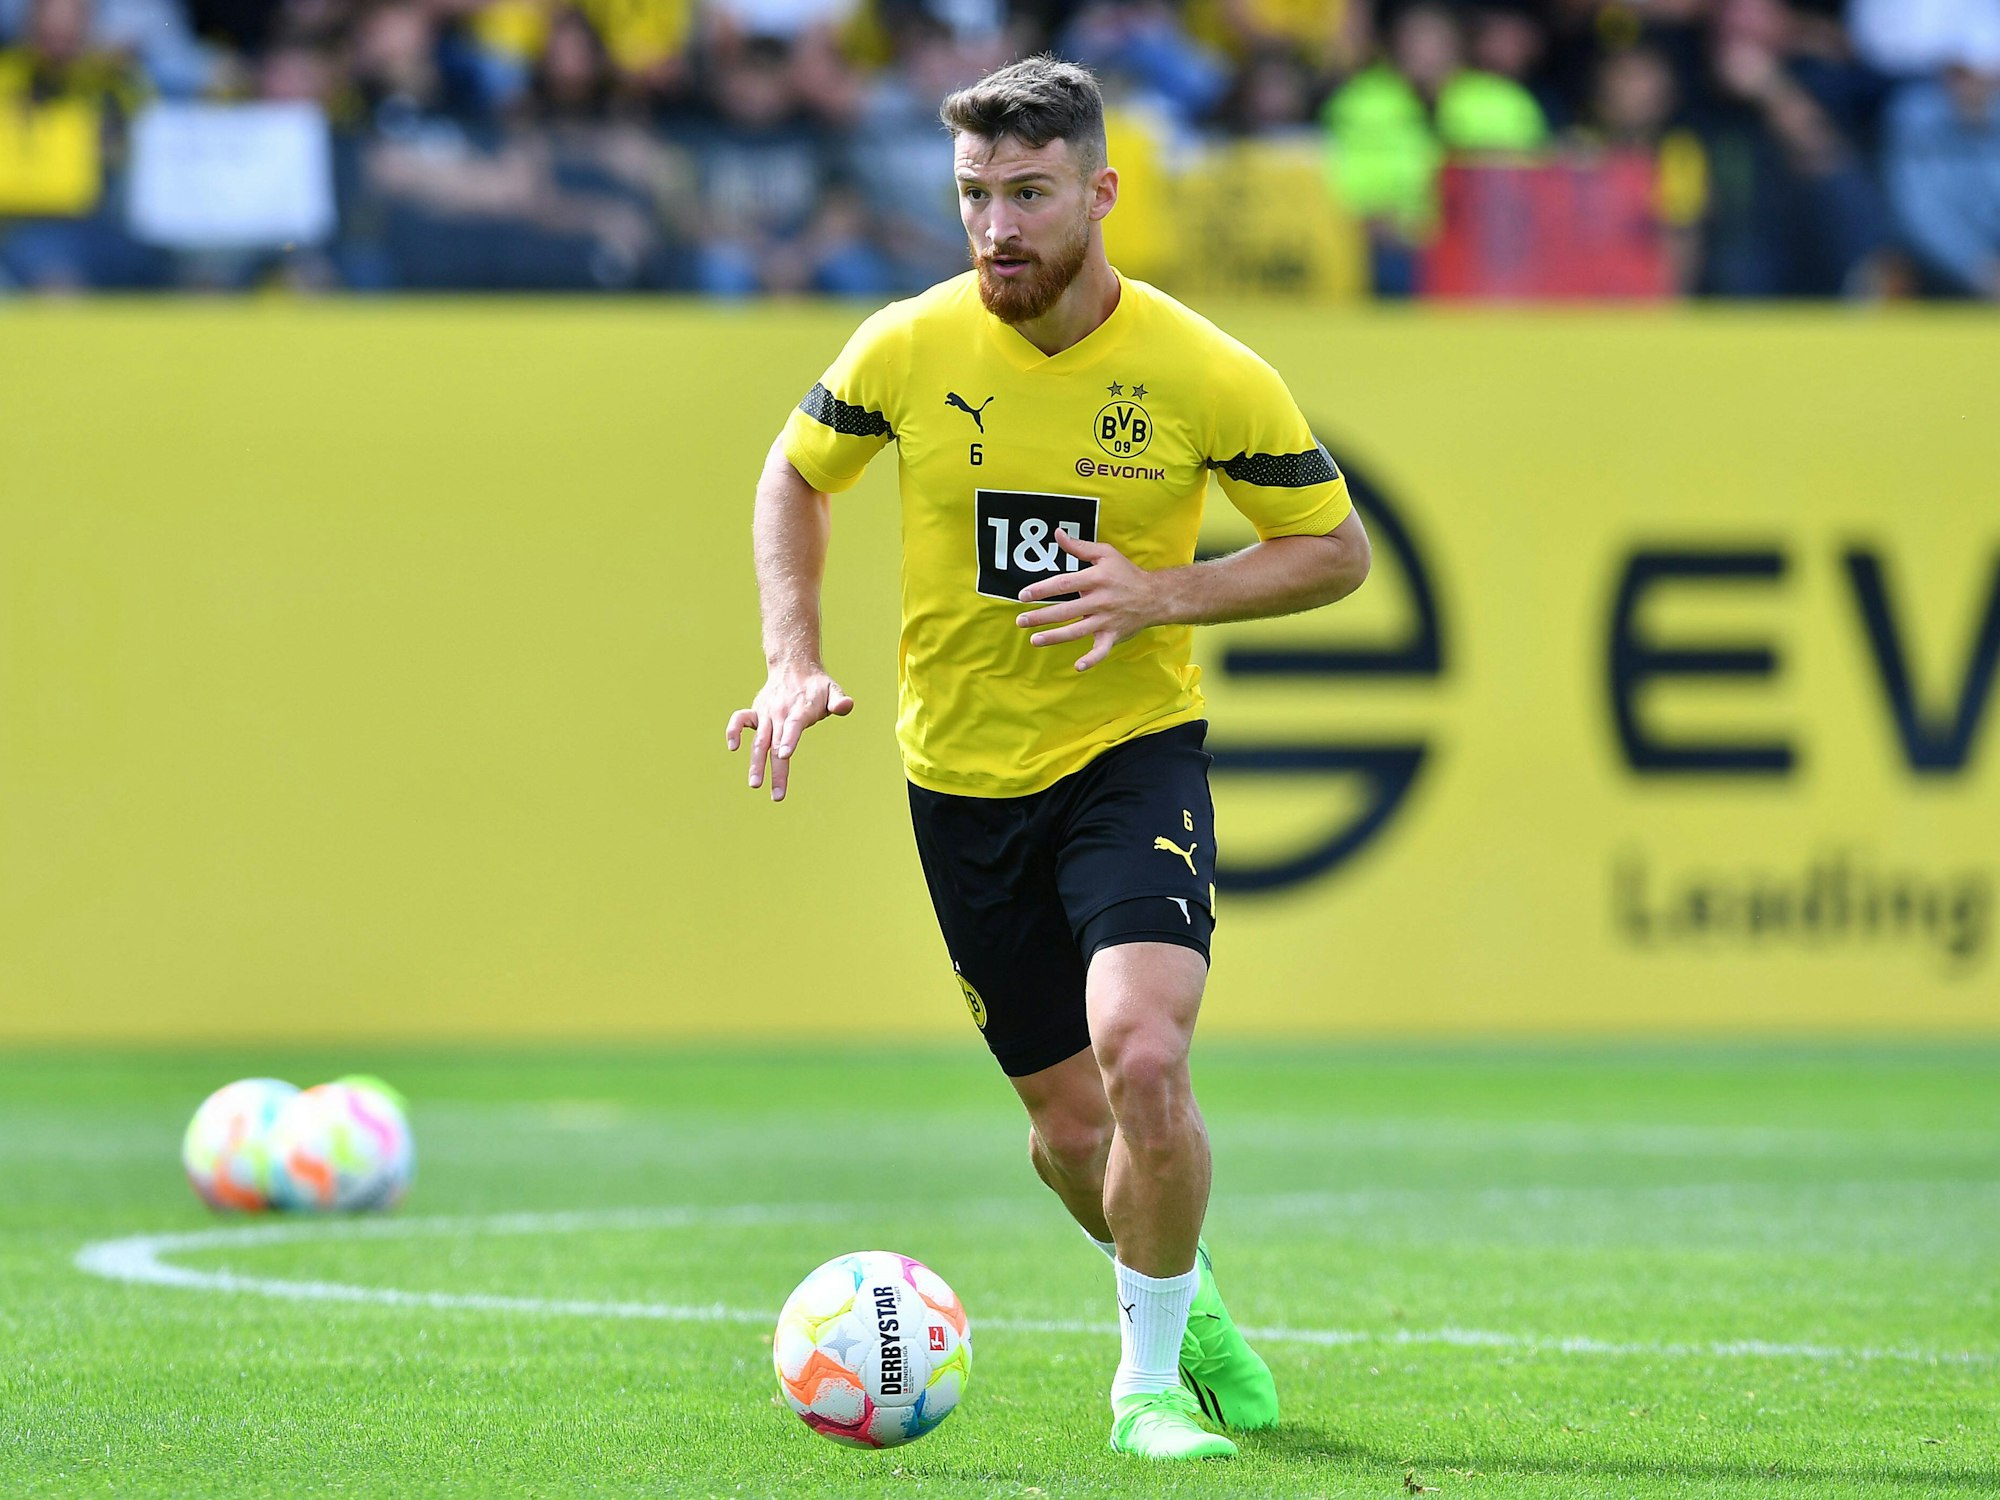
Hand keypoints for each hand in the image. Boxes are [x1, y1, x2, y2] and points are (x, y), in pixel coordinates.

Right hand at [725, 665, 853, 802]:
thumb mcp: (833, 689)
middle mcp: (781, 712)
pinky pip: (739, 720)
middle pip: (776, 743)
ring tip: (755, 784)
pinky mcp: (755, 712)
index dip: (789, 739)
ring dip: (756, 763)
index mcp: (801, 708)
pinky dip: (733, 731)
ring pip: (759, 741)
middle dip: (776, 771)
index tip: (784, 755)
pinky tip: (733, 747)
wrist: (793, 665)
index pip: (794, 725)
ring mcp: (766, 713)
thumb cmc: (816, 685)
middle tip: (777, 795)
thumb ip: (839, 700)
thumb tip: (846, 706)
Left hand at [1015, 530, 1164, 671]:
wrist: (1155, 596)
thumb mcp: (1106, 554)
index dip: (1042, 589)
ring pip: (1077, 631)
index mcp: (1097, 579)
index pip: (1064, 584)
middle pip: (1066, 610)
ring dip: (1054, 637)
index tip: (1023, 595)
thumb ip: (1079, 547)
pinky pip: (1102, 650)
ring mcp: (1107, 620)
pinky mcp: (1113, 635)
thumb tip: (1057, 534)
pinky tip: (1078, 666)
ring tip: (1034, 640)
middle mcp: (1101, 600)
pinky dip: (1092, 659)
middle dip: (1041, 616)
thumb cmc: (1126, 573)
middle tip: (1021, 620)